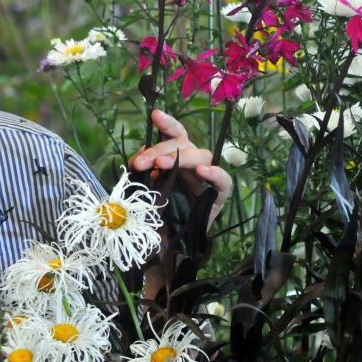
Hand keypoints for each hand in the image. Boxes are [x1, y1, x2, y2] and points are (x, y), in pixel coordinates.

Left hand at [130, 109, 232, 227]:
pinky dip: (215, 173)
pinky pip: (224, 181)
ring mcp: (206, 179)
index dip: (167, 123)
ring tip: (161, 165)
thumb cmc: (157, 215)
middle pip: (183, 144)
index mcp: (174, 160)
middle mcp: (191, 166)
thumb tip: (138, 159)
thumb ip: (142, 174)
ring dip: (180, 157)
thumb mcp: (144, 192)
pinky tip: (202, 172)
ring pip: (201, 155)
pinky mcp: (219, 196)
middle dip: (160, 148)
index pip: (173, 136)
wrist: (169, 246)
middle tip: (141, 162)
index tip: (155, 115)